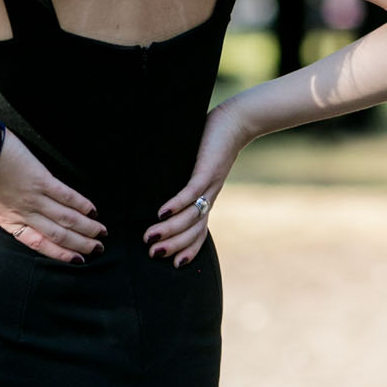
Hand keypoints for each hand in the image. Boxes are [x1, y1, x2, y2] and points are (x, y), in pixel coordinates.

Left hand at [0, 130, 105, 263]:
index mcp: (5, 218)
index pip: (35, 241)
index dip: (57, 251)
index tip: (74, 258)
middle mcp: (22, 212)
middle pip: (56, 233)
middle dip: (79, 243)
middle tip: (97, 249)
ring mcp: (33, 197)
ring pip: (65, 218)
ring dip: (85, 227)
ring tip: (101, 233)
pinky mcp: (40, 179)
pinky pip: (66, 196)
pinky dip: (81, 204)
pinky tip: (94, 210)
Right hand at [144, 100, 252, 265]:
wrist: (237, 121)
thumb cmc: (212, 142)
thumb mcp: (196, 166)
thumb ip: (183, 179)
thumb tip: (161, 192)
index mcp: (207, 199)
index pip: (200, 232)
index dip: (189, 250)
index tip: (174, 265)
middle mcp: (209, 197)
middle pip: (194, 230)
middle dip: (174, 245)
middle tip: (152, 254)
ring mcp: (210, 184)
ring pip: (191, 216)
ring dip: (170, 230)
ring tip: (149, 237)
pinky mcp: (207, 169)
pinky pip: (192, 192)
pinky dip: (176, 204)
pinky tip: (161, 213)